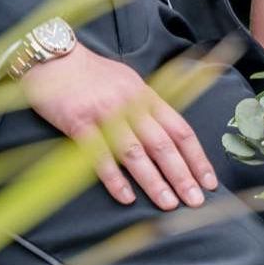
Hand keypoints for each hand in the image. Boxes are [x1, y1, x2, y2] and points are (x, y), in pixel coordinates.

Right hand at [21, 45, 219, 210]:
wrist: (55, 61)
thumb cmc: (94, 75)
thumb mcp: (129, 84)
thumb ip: (148, 108)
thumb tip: (170, 135)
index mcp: (147, 96)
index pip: (180, 130)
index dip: (197, 157)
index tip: (208, 181)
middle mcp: (131, 105)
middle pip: (163, 145)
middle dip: (182, 175)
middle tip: (195, 201)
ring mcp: (105, 115)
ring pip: (136, 153)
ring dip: (154, 181)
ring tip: (168, 203)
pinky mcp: (79, 124)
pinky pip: (100, 155)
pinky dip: (115, 178)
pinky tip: (126, 197)